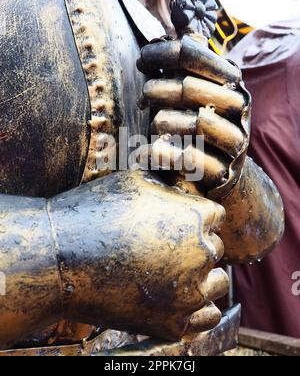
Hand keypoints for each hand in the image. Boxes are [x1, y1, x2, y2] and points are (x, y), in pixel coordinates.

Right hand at [50, 171, 228, 339]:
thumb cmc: (93, 210)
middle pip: (215, 249)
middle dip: (196, 244)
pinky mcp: (172, 323)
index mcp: (196, 217)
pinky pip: (205, 318)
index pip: (215, 216)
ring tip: (174, 271)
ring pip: (216, 283)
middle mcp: (201, 255)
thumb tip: (180, 180)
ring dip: (203, 277)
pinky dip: (197, 308)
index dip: (196, 216)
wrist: (59, 257)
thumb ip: (167, 179)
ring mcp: (188, 293)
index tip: (176, 220)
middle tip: (166, 245)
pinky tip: (178, 298)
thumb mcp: (133, 179)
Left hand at [137, 35, 250, 199]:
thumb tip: (160, 37)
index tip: (141, 60)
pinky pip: (189, 158)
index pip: (192, 54)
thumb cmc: (199, 127)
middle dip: (156, 90)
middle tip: (143, 99)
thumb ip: (181, 68)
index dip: (161, 53)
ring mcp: (235, 140)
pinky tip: (144, 153)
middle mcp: (239, 107)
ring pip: (195, 123)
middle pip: (188, 87)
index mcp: (231, 81)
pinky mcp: (224, 171)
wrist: (222, 173)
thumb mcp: (193, 94)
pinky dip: (160, 154)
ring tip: (152, 127)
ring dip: (162, 124)